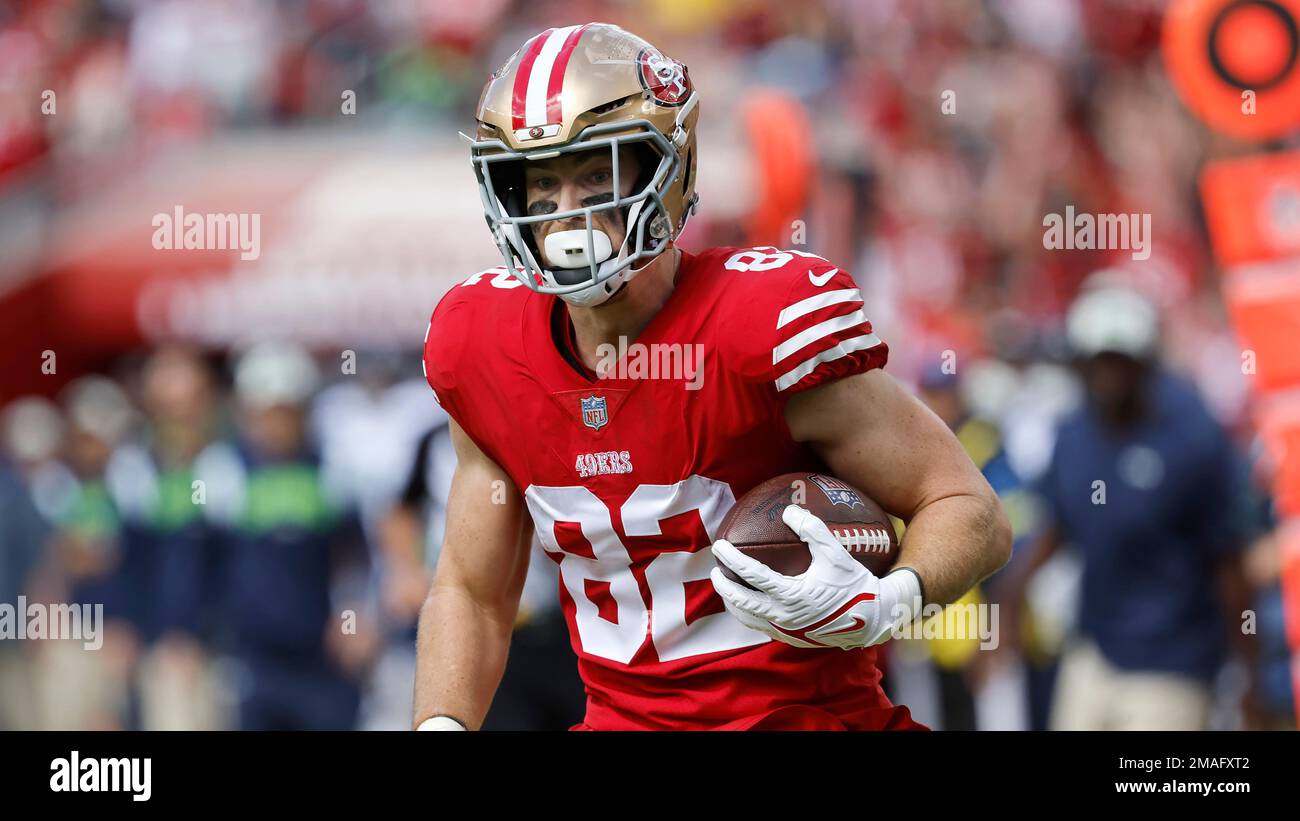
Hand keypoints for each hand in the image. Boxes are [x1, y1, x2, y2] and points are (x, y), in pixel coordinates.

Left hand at [709, 505, 920, 649]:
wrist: (872, 619)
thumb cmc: (853, 583)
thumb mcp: (835, 553)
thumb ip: (812, 530)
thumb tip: (789, 510)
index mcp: (792, 595)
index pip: (752, 575)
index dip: (732, 560)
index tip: (719, 546)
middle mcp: (784, 616)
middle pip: (741, 601)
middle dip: (723, 585)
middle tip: (715, 569)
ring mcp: (786, 630)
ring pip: (748, 618)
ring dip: (732, 603)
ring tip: (726, 588)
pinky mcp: (792, 638)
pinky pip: (761, 626)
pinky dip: (748, 614)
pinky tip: (749, 604)